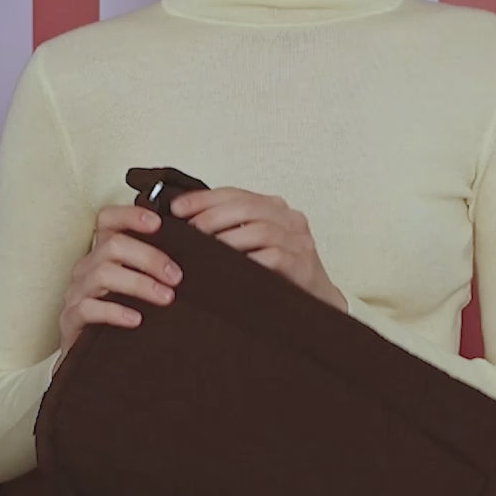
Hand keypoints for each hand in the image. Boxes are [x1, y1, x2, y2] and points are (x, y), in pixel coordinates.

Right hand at [55, 203, 182, 368]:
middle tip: (176, 276)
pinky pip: (89, 308)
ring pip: (102, 274)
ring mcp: (77, 292)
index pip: (107, 220)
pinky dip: (115, 311)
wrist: (98, 361)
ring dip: (139, 284)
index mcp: (103, 253)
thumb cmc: (124, 316)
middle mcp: (87, 267)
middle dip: (149, 257)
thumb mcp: (139, 287)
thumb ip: (156, 270)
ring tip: (166, 298)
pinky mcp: (71, 318)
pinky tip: (137, 319)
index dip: (130, 215)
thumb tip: (196, 258)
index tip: (158, 223)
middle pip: (112, 245)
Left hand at [170, 187, 346, 310]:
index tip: (178, 208)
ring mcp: (300, 242)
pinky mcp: (303, 266)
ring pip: (260, 230)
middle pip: (247, 207)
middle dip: (213, 217)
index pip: (236, 193)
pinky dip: (249, 260)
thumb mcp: (255, 244)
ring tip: (205, 249)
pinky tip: (228, 267)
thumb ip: (232, 230)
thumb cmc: (280, 274)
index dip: (204, 198)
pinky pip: (273, 257)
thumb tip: (186, 223)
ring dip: (228, 239)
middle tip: (190, 230)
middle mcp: (291, 220)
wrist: (317, 302)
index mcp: (276, 208)